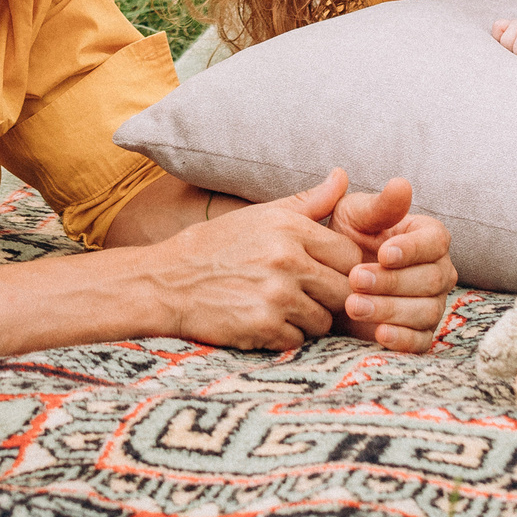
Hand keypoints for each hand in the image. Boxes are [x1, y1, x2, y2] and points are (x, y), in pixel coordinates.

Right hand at [147, 173, 362, 349]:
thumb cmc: (216, 246)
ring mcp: (276, 296)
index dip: (340, 266)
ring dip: (308, 319)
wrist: (167, 283)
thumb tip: (342, 176)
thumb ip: (308, 201)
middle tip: (304, 293)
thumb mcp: (260, 215)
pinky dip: (285, 335)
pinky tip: (263, 320)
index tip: (321, 271)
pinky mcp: (263, 327)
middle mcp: (286, 260)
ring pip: (324, 320)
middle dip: (328, 296)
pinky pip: (299, 340)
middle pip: (343, 290)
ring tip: (281, 307)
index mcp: (289, 228)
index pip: (349, 254)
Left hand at [327, 176, 458, 353]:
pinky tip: (378, 333)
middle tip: (356, 279)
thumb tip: (401, 184)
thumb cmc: (343, 239)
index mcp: (428, 237)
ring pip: (426, 311)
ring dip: (389, 308)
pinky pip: (421, 341)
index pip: (435, 242)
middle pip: (431, 279)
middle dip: (392, 281)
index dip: (412, 249)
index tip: (383, 253)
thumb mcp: (354, 216)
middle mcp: (438, 271)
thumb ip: (380, 205)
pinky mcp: (419, 333)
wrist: (325, 278)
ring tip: (353, 304)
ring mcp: (431, 304)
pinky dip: (402, 339)